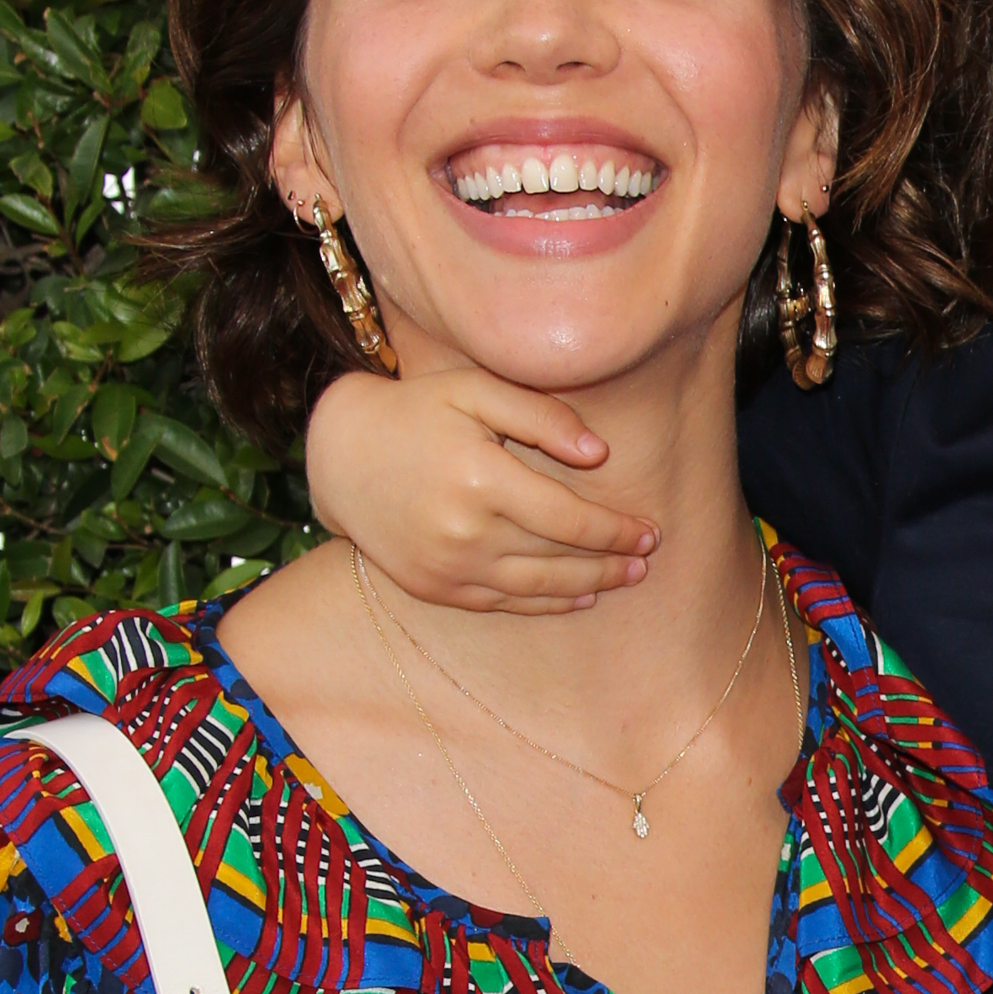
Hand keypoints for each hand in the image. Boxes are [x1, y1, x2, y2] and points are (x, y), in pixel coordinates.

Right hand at [303, 368, 655, 615]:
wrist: (341, 453)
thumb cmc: (419, 411)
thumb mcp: (478, 390)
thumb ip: (542, 415)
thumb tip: (599, 453)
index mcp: (481, 479)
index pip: (569, 518)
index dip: (615, 529)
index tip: (651, 530)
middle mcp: (463, 531)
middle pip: (558, 557)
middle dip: (610, 560)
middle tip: (648, 558)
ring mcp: (445, 566)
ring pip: (535, 587)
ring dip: (588, 587)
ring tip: (625, 578)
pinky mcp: (432, 586)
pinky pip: (501, 602)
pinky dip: (544, 603)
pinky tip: (577, 599)